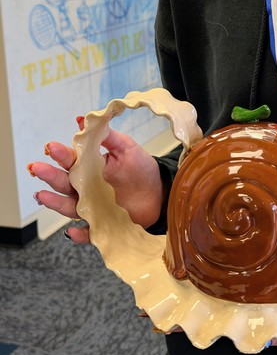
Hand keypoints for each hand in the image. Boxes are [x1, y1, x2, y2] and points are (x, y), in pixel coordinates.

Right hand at [29, 118, 163, 240]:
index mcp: (90, 168)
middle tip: (38, 168)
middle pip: (64, 183)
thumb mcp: (125, 148)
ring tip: (42, 195)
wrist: (160, 193)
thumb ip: (106, 136)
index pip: (71, 160)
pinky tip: (72, 231)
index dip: (61, 154)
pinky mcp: (102, 225)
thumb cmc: (142, 169)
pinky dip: (80, 234)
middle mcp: (86, 188)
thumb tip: (83, 120)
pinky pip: (89, 232)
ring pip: (69, 207)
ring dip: (55, 202)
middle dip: (50, 175)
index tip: (51, 147)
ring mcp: (92, 208)